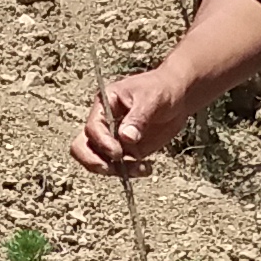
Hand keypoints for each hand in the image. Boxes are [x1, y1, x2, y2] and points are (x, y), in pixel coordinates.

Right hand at [72, 65, 191, 179]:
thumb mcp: (151, 99)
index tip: (118, 153)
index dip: (101, 143)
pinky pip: (120, 167)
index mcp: (104, 105)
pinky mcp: (127, 150)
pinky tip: (147, 168)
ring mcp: (114, 139)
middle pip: (82, 147)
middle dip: (93, 161)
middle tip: (110, 169)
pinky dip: (131, 172)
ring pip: (100, 160)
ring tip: (141, 168)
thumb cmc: (162, 89)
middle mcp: (104, 123)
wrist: (178, 95)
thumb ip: (138, 118)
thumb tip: (125, 138)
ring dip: (116, 170)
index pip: (92, 128)